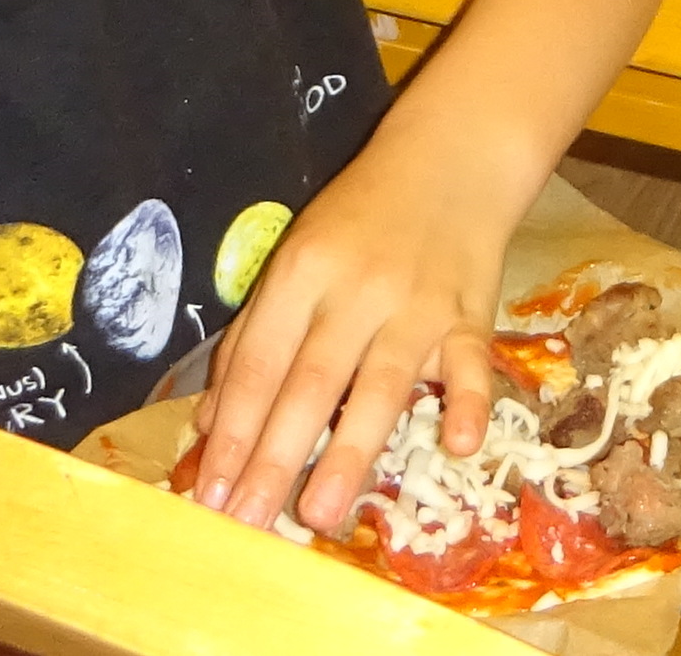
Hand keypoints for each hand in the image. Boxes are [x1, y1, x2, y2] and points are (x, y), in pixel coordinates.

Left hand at [187, 146, 505, 534]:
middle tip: (249, 523)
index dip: (232, 433)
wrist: (454, 157)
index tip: (208, 495)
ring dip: (350, 451)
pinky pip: (472, 363)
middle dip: (275, 458)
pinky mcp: (473, 313)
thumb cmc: (362, 216)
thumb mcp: (295, 258)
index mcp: (301, 273)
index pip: (259, 364)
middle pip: (310, 383)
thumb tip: (213, 425)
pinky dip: (468, 402)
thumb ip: (253, 338)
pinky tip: (457, 445)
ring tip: (320, 513)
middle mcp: (356, 290)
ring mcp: (418, 304)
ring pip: (380, 385)